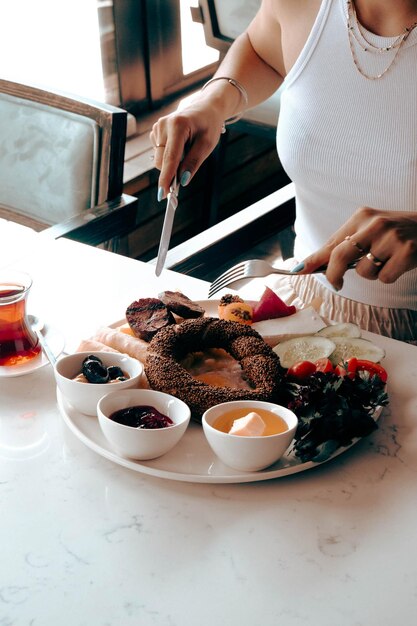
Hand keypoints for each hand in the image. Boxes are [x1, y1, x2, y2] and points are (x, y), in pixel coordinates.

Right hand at [150, 101, 224, 200]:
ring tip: (187, 148)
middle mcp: (163, 125)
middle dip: (171, 171)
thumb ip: (193, 162)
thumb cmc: (209, 125)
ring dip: (172, 161)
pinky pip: (159, 152)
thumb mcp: (207, 145)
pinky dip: (169, 155)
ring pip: (159, 158)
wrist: (206, 108)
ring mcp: (157, 127)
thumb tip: (183, 180)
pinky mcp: (155, 130)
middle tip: (185, 173)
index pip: (170, 158)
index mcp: (178, 125)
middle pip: (161, 161)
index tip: (162, 194)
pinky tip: (180, 145)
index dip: (166, 178)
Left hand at [297, 206, 416, 289]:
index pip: (332, 242)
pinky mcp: (406, 252)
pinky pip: (384, 278)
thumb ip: (345, 244)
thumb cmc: (396, 232)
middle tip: (337, 284)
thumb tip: (313, 264)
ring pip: (364, 272)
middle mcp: (374, 224)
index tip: (297, 271)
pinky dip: (389, 277)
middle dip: (333, 275)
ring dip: (372, 274)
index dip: (314, 259)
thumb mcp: (370, 230)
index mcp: (361, 216)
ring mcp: (391, 237)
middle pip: (340, 256)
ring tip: (385, 261)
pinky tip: (398, 264)